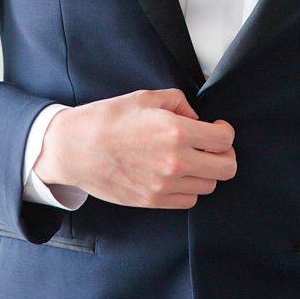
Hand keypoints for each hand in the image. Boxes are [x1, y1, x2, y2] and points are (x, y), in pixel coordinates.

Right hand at [33, 89, 235, 208]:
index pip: (224, 139)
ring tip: (188, 158)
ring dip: (204, 171)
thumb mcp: (143, 98)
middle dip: (223, 154)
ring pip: (209, 185)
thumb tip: (195, 118)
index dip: (225, 131)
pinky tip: (174, 174)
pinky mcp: (154, 200)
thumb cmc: (104, 120)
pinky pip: (188, 199)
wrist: (73, 148)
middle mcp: (176, 161)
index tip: (218, 128)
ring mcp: (165, 185)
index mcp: (176, 131)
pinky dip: (187, 187)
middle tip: (211, 146)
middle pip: (226, 168)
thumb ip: (177, 102)